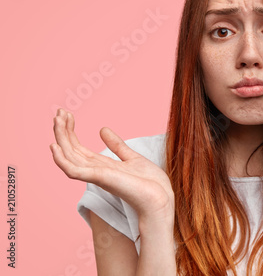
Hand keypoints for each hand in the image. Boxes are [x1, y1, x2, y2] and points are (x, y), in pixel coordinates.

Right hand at [50, 108, 173, 220]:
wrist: (160, 197)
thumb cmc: (149, 183)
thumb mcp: (131, 157)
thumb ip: (116, 145)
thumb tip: (102, 129)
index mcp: (101, 166)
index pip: (78, 148)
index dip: (70, 131)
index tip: (67, 114)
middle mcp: (95, 171)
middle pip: (71, 150)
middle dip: (63, 131)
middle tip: (59, 112)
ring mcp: (96, 175)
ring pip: (69, 156)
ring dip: (61, 138)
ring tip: (57, 120)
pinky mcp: (100, 178)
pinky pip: (74, 171)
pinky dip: (62, 160)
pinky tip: (55, 146)